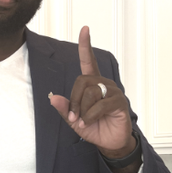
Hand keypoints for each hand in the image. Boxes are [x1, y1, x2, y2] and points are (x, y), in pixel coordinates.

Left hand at [49, 26, 134, 155]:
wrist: (110, 143)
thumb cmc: (94, 128)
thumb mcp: (73, 120)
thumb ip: (64, 109)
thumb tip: (52, 98)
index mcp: (92, 84)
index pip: (88, 61)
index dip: (86, 46)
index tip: (85, 29)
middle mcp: (103, 84)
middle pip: (82, 82)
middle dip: (74, 101)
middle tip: (73, 117)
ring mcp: (112, 92)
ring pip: (90, 93)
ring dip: (82, 110)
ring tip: (84, 121)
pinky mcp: (119, 102)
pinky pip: (99, 105)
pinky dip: (90, 116)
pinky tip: (90, 122)